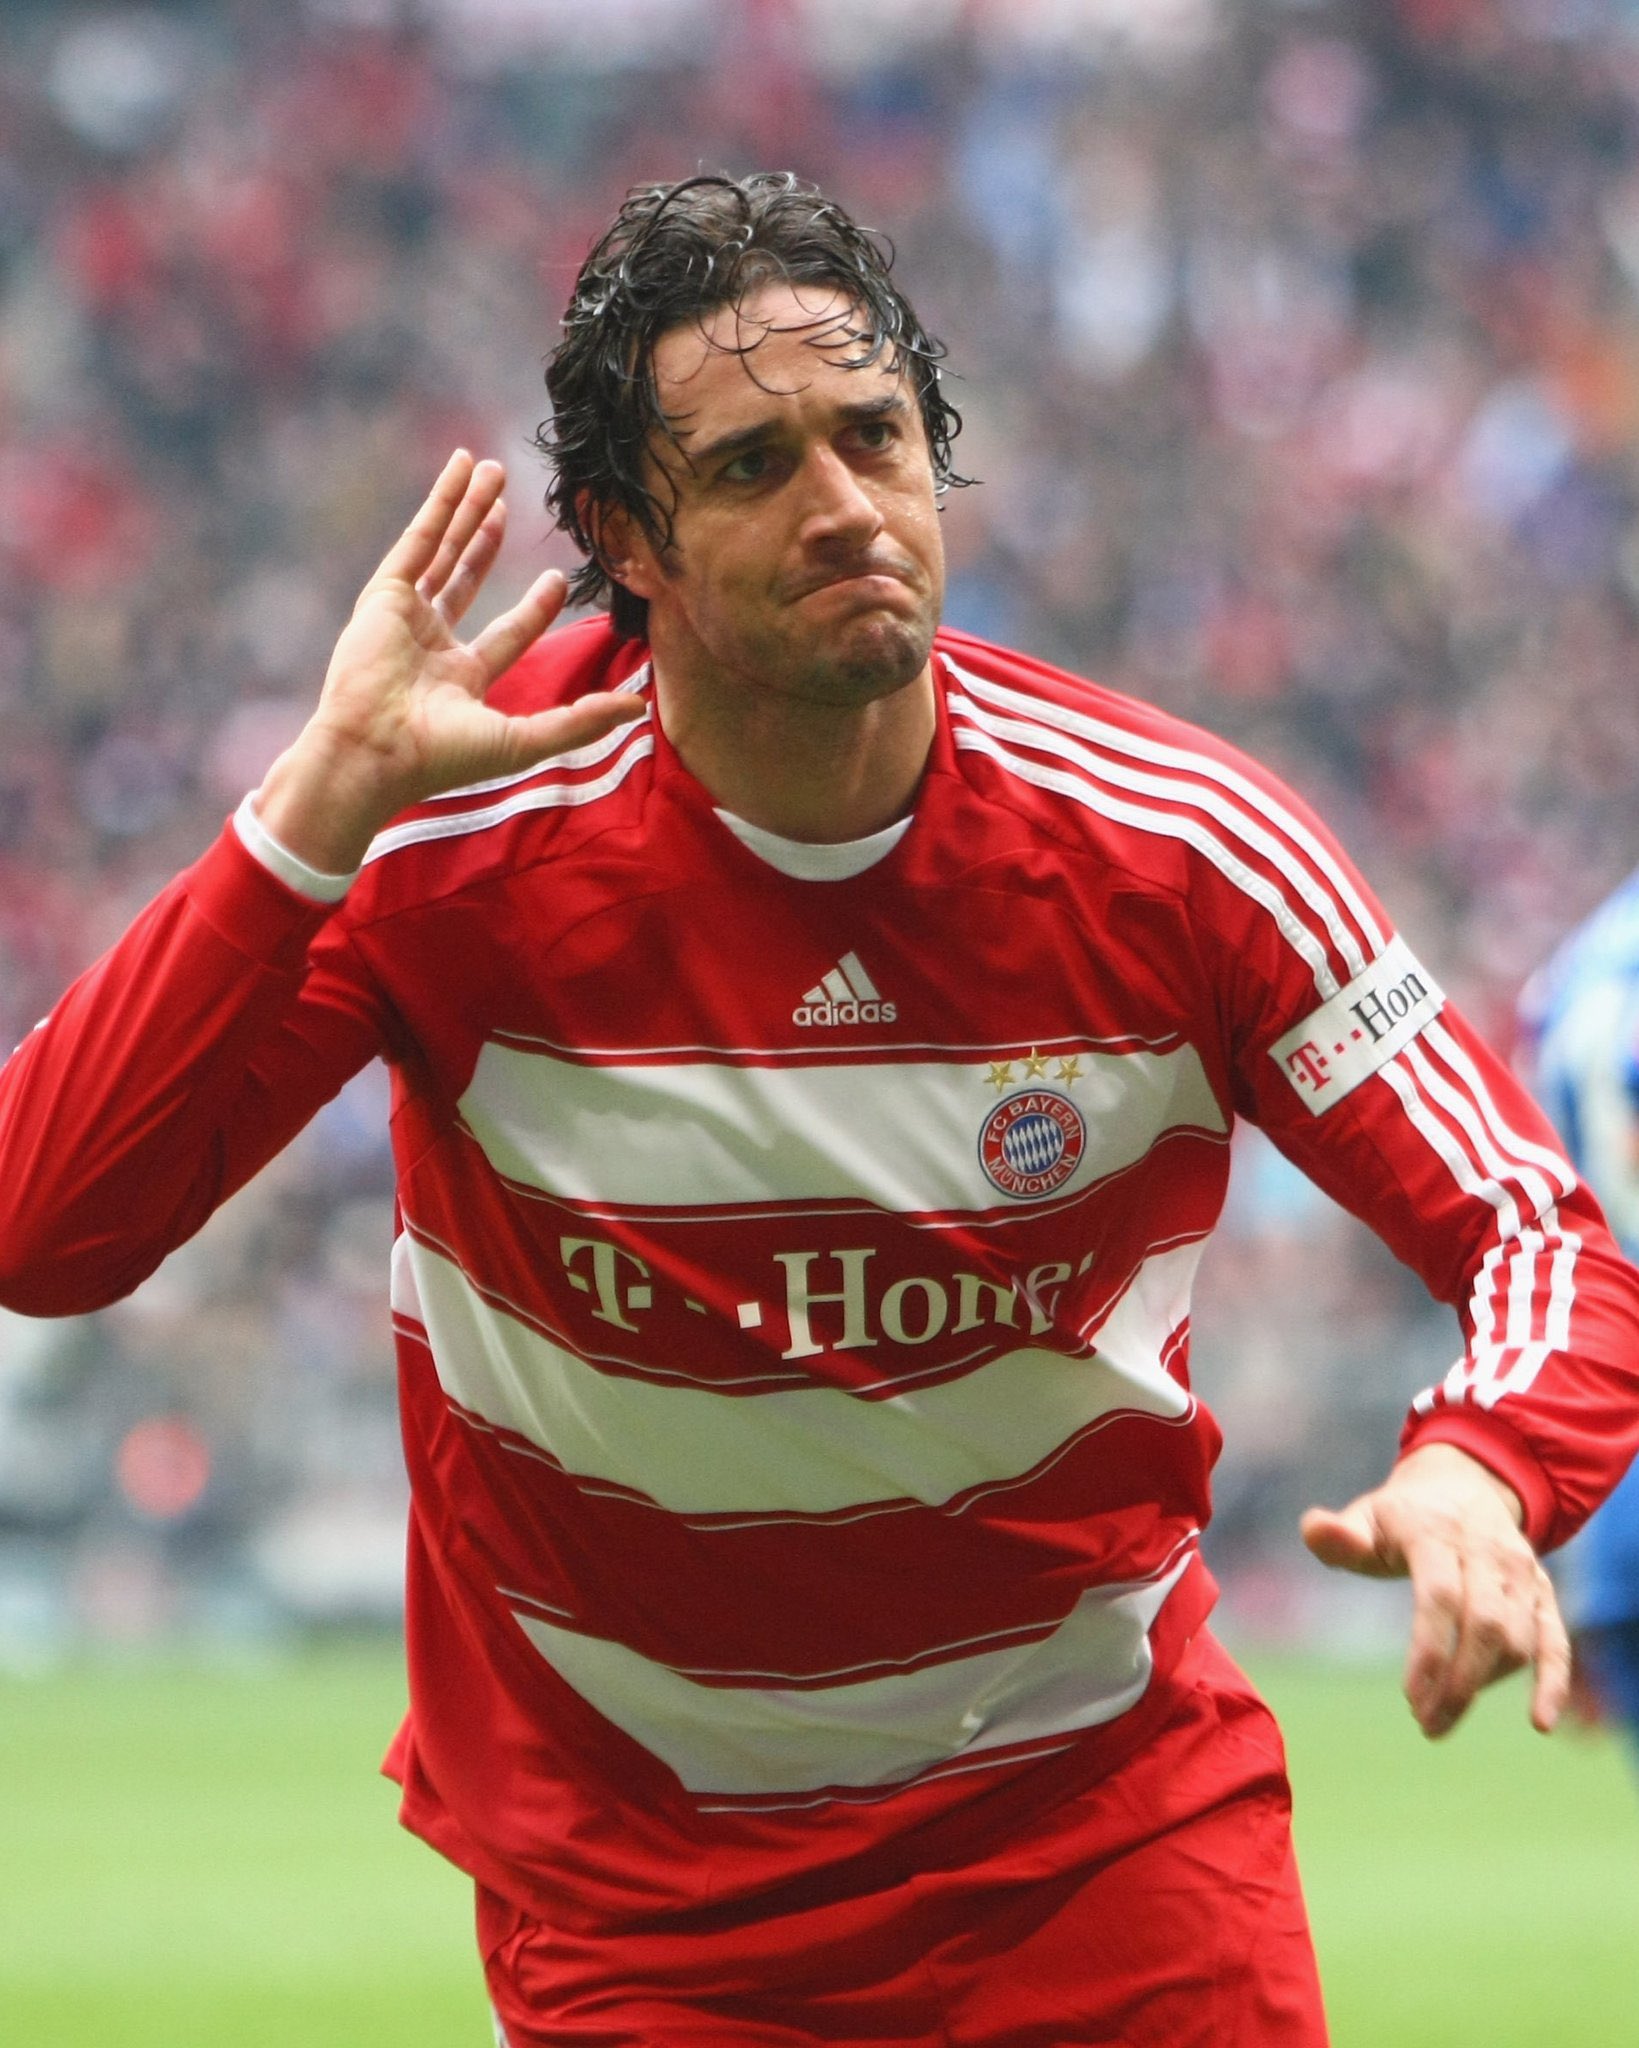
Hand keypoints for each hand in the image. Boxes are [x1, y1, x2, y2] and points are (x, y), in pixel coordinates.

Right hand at [254, 450, 643, 871]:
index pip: (506, 632)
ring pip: (444, 550)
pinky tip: (461, 469)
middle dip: (487, 538)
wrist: (375, 751)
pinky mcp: (384, 594)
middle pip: (466, 577)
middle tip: (510, 500)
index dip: (533, 607)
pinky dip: (441, 503)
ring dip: (467, 509)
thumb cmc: (442, 758)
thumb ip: (580, 721)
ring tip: (492, 469)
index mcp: (461, 681)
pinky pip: (420, 539)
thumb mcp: (525, 740)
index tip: (557, 579)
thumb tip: (638, 708)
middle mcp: (431, 645)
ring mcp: (405, 617)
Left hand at [1300, 1443, 1569, 1738]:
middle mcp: (1488, 1551)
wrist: (1466, 1484)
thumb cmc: (1403, 1516)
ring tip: (1442, 1716)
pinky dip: (1553, 1681)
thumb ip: (1338, 1534)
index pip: (1439, 1596)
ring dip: (1485, 1685)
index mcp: (1437, 1532)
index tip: (1409, 1699)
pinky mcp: (1543, 1592)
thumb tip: (1314, 1528)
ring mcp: (1521, 1572)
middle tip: (1426, 1724)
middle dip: (1458, 1683)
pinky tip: (1539, 1723)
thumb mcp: (1366, 1517)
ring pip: (1517, 1638)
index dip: (1428, 1651)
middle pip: (1484, 1624)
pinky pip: (1556, 1639)